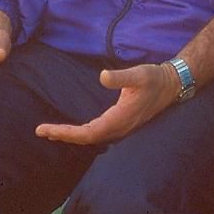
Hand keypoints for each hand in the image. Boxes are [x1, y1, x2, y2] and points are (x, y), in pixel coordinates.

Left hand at [35, 63, 178, 144]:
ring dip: (72, 135)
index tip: (45, 130)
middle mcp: (119, 127)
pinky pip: (98, 132)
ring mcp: (121, 127)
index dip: (66, 133)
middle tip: (41, 131)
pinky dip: (83, 132)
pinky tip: (76, 128)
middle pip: (86, 139)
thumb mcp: (138, 74)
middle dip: (63, 135)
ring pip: (92, 137)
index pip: (87, 133)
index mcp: (119, 119)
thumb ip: (120, 77)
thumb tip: (102, 76)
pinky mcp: (122, 123)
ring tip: (52, 132)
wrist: (172, 84)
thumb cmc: (155, 78)